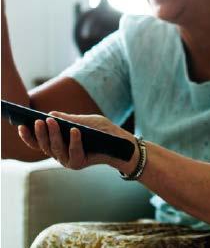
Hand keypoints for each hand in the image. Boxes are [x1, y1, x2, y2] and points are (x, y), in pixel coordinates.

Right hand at [17, 111, 136, 171]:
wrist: (120, 144)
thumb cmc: (102, 131)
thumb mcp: (86, 121)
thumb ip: (70, 119)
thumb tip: (52, 113)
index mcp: (57, 143)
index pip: (38, 141)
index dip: (28, 135)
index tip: (21, 125)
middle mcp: (59, 153)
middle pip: (45, 145)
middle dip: (41, 132)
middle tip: (39, 120)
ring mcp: (67, 160)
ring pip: (56, 148)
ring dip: (53, 134)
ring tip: (52, 121)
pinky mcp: (77, 164)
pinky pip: (73, 152)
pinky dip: (74, 141)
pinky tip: (74, 130)